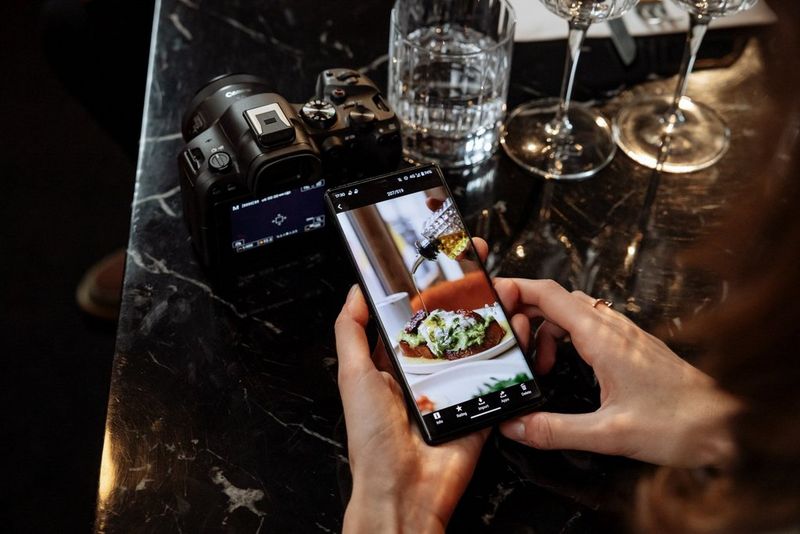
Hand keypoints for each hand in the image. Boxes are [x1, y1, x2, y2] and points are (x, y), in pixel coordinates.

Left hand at [335, 246, 489, 532]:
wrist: (405, 490)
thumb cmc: (373, 438)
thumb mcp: (353, 376)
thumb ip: (352, 331)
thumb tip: (356, 291)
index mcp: (395, 360)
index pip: (414, 311)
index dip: (428, 283)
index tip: (442, 255)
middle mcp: (427, 369)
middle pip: (452, 320)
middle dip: (468, 290)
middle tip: (482, 261)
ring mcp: (456, 385)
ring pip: (479, 341)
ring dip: (493, 312)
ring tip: (505, 286)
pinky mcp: (480, 404)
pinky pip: (499, 373)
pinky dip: (512, 350)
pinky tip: (518, 326)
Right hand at [493, 279, 738, 468]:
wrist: (726, 425)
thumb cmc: (679, 424)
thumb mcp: (609, 434)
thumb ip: (555, 430)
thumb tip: (515, 427)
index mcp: (602, 337)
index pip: (549, 294)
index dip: (515, 290)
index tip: (490, 300)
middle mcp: (612, 327)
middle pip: (555, 299)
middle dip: (525, 315)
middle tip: (509, 345)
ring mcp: (623, 333)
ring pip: (572, 312)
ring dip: (546, 331)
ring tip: (540, 367)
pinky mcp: (631, 345)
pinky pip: (588, 326)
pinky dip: (566, 339)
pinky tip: (566, 369)